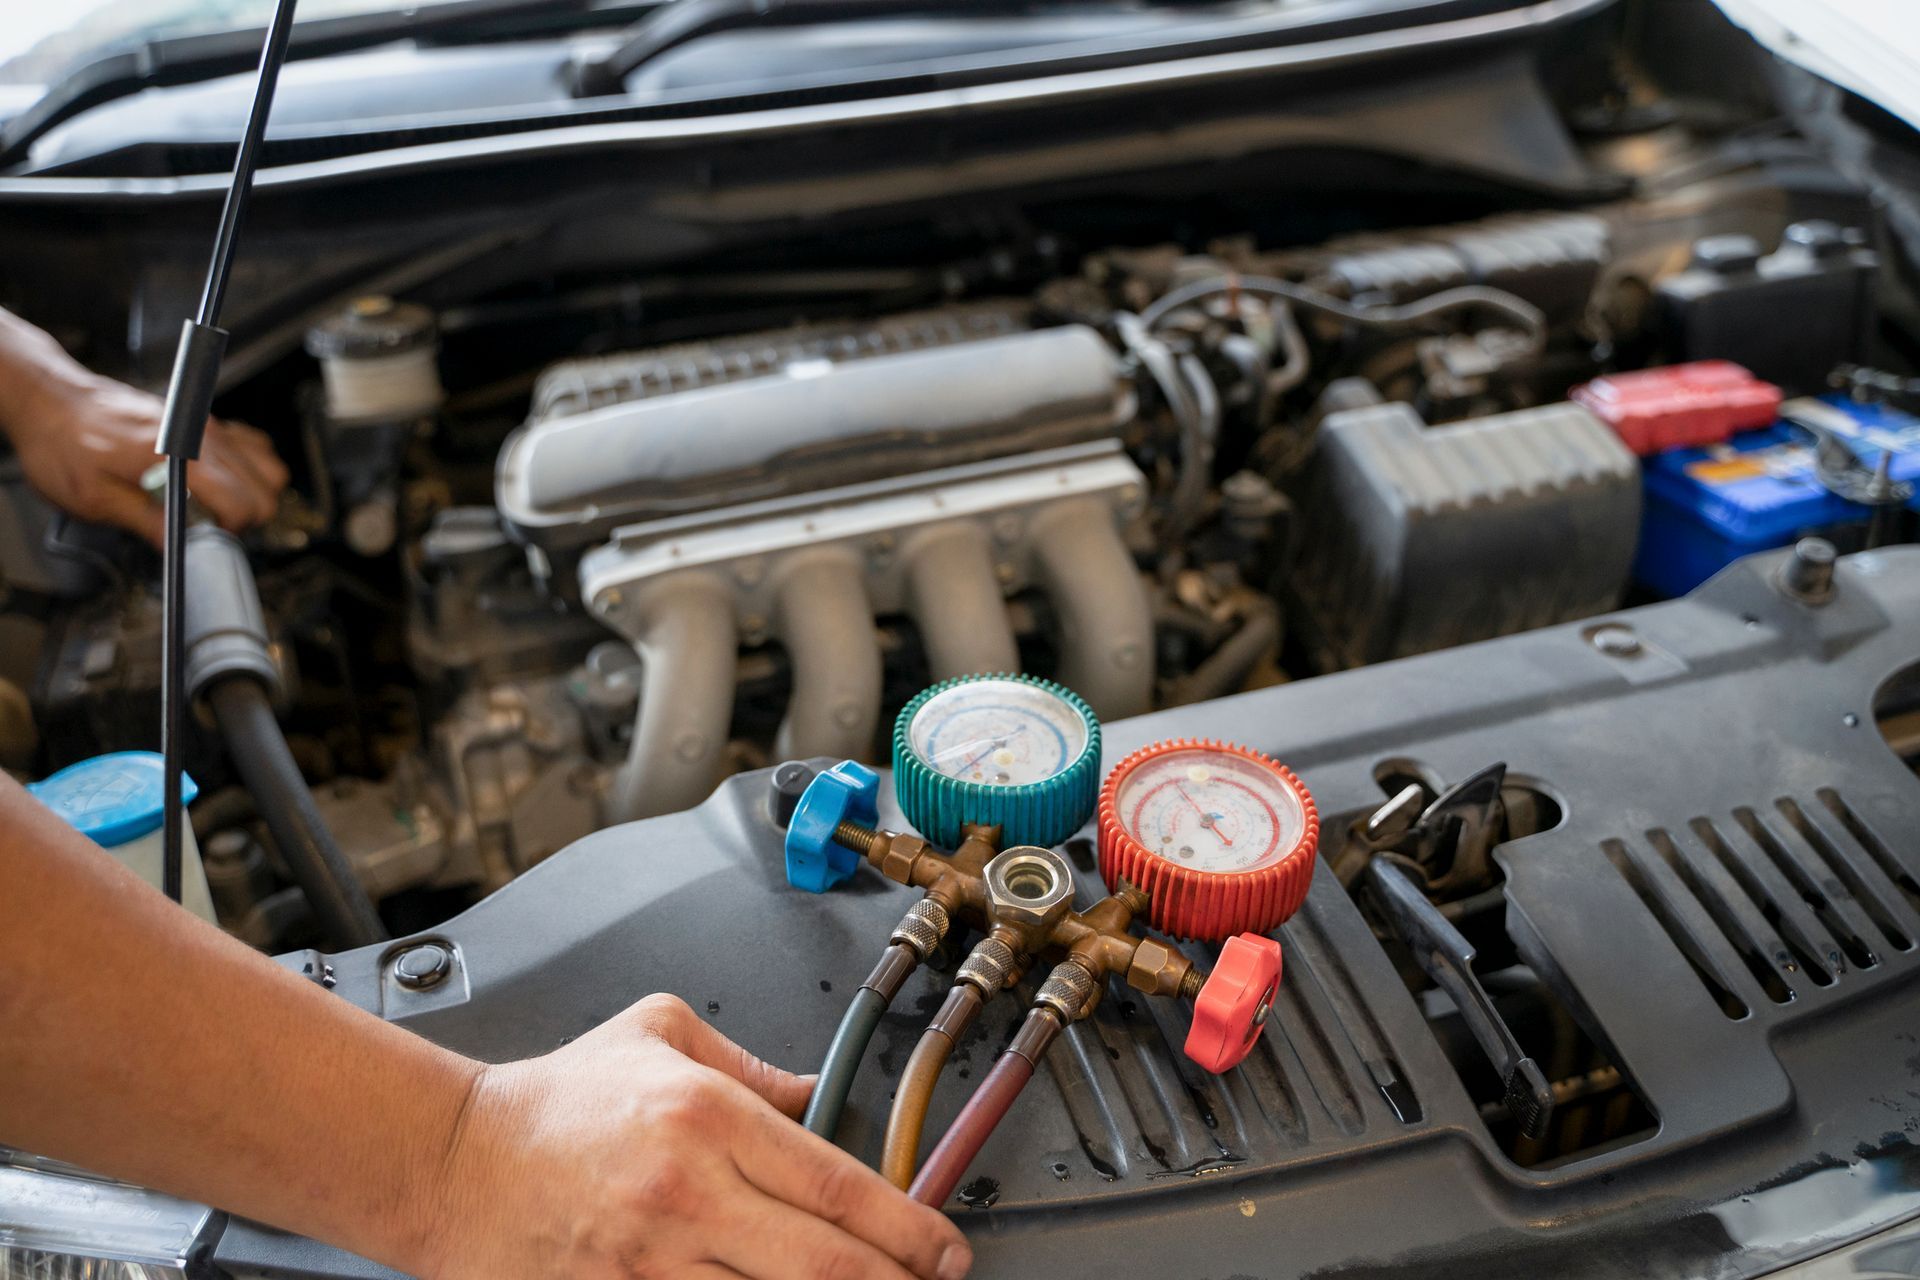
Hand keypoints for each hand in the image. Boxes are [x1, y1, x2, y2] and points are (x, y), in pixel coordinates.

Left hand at [7, 372, 287, 545]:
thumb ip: (143, 523)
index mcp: (177, 453)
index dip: (230, 530)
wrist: (51, 401)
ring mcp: (205, 423)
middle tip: (214, 527)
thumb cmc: (63, 442)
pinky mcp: (201, 420)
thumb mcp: (93, 497)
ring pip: (268, 465)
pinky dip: (248, 469)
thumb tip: (179, 549)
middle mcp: (200, 432)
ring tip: (220, 507)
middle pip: (266, 485)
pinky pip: (252, 445)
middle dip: (247, 515)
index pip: (241, 500)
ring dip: (253, 493)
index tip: (208, 539)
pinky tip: (220, 482)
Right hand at [425, 994, 973, 1279]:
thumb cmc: (559, 1098)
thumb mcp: (663, 1034)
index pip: (835, 1185)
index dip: (907, 1226)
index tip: (945, 1248)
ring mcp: (647, 1262)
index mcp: (706, 1117)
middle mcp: (685, 1193)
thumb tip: (821, 1094)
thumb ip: (754, 1066)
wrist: (454, 1159)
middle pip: (822, 1264)